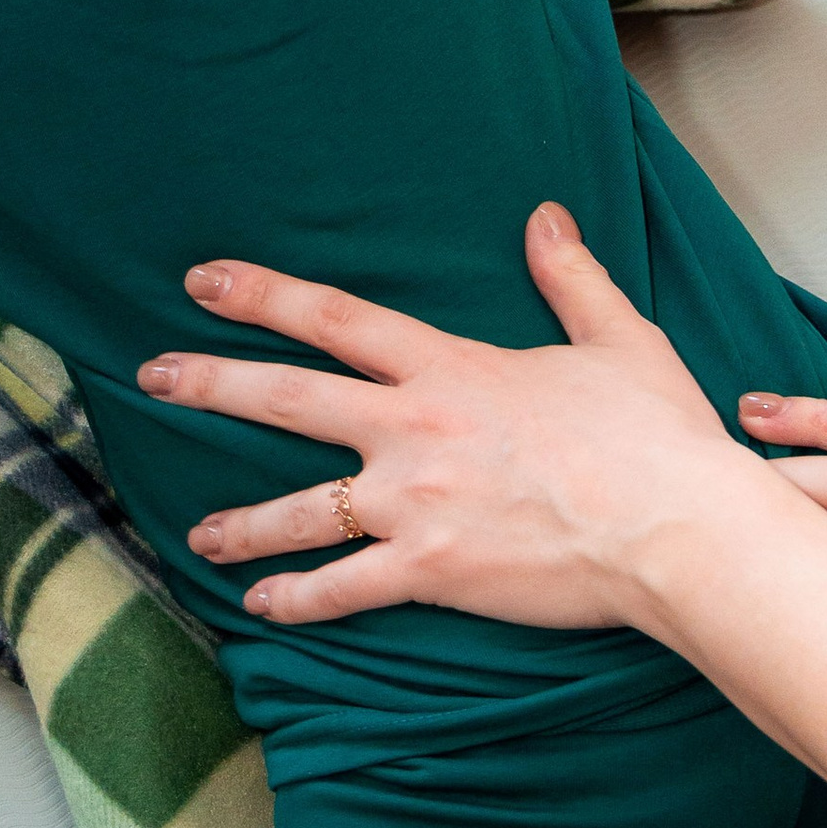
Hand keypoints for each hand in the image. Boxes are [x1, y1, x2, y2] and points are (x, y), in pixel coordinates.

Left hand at [143, 205, 770, 629]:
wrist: (676, 526)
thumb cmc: (658, 437)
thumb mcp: (617, 339)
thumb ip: (570, 277)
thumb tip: (546, 218)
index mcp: (450, 368)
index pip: (335, 318)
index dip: (262, 294)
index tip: (203, 281)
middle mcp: (414, 430)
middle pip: (287, 398)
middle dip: (211, 383)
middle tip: (150, 376)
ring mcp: (414, 504)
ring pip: (300, 509)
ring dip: (239, 522)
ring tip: (196, 534)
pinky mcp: (429, 571)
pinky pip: (343, 589)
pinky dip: (297, 602)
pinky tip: (261, 610)